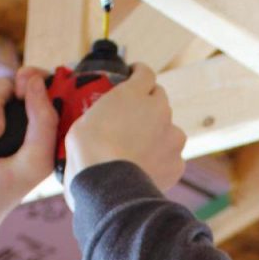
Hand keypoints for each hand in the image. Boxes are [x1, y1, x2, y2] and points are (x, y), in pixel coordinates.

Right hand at [64, 62, 186, 209]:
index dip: (138, 74)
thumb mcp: (81, 122)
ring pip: (168, 130)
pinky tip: (144, 168)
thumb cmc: (87, 153)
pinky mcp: (177, 163)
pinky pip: (171, 157)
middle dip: (147, 106)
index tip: (133, 77)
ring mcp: (172, 137)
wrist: (106, 186)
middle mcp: (159, 110)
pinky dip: (161, 160)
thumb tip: (97, 122)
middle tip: (130, 119)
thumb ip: (101, 114)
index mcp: (134, 94)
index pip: (145, 73)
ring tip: (136, 150)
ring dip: (157, 134)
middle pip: (159, 100)